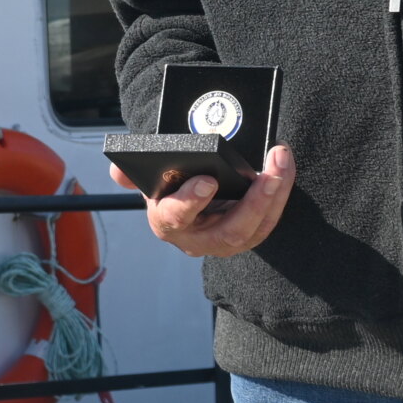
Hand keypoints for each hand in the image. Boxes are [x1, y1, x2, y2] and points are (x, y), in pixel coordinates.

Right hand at [115, 143, 294, 256]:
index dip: (191, 200)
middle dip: (255, 201)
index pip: (177, 217)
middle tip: (270, 171)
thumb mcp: (146, 181)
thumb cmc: (166, 190)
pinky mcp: (246, 237)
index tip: (207, 180)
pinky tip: (284, 169)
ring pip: (256, 229)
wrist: (183, 206)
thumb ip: (130, 174)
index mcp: (166, 223)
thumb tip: (119, 172)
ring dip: (275, 195)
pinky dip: (279, 195)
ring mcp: (225, 242)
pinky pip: (268, 221)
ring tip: (282, 160)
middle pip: (230, 232)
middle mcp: (197, 239)